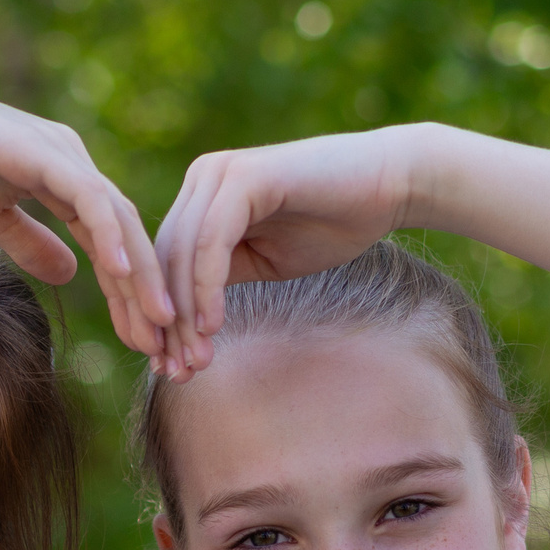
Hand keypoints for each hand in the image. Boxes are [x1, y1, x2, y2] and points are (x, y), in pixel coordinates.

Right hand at [0, 59, 177, 360]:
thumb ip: (30, 241)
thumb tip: (69, 273)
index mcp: (64, 178)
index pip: (113, 243)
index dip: (132, 294)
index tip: (145, 344)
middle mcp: (73, 161)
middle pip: (129, 235)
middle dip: (149, 294)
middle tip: (168, 347)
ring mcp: (59, 152)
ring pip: (119, 219)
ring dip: (143, 274)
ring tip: (161, 322)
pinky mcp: (37, 149)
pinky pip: (87, 197)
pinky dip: (109, 235)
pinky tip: (123, 273)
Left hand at [146, 126, 428, 378]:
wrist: (389, 185)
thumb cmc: (333, 224)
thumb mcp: (264, 261)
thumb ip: (220, 278)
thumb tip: (179, 324)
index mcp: (202, 196)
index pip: (164, 263)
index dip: (160, 319)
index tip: (166, 369)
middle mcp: (203, 178)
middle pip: (165, 261)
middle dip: (167, 325)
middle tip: (176, 375)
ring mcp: (221, 174)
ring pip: (183, 255)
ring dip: (186, 315)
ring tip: (196, 362)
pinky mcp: (244, 177)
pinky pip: (212, 241)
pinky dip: (207, 287)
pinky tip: (213, 326)